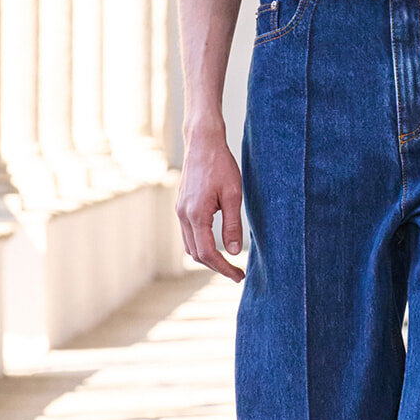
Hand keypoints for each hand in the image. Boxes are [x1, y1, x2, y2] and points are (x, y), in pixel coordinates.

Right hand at [177, 124, 244, 282]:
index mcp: (195, 215)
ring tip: (228, 262)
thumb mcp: (233, 195)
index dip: (223, 268)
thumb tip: (232, 251)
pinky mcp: (182, 206)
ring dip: (207, 257)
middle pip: (196, 254)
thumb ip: (232, 225)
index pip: (207, 253)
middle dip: (216, 266)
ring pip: (190, 245)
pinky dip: (201, 244)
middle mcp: (183, 215)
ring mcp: (180, 211)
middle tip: (237, 272)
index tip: (239, 276)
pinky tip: (216, 243)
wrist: (202, 143)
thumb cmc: (220, 165)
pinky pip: (188, 234)